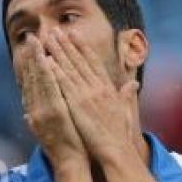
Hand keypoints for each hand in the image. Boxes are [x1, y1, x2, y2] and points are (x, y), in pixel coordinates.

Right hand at [18, 34, 86, 166]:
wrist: (70, 163)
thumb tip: (25, 114)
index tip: (30, 50)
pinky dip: (47, 73)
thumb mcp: (46, 132)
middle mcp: (36, 109)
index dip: (30, 66)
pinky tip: (47, 59)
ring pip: (38, 80)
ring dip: (36, 59)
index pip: (31, 84)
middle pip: (31, 78)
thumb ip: (35, 120)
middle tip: (31, 38)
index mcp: (35, 112)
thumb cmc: (64, 149)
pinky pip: (49, 88)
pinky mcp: (54, 112)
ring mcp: (44, 110)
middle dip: (31, 57)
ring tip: (36, 41)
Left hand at [44, 28, 139, 161]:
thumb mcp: (126, 110)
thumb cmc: (121, 135)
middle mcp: (98, 88)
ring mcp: (87, 95)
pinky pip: (64, 85)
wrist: (116, 151)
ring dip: (59, 52)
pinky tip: (46, 61)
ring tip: (49, 39)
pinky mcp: (78, 105)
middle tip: (56, 30)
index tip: (74, 34)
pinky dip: (55, 72)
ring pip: (70, 69)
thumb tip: (134, 84)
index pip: (93, 62)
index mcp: (108, 88)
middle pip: (80, 61)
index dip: (83, 47)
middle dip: (67, 44)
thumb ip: (127, 95)